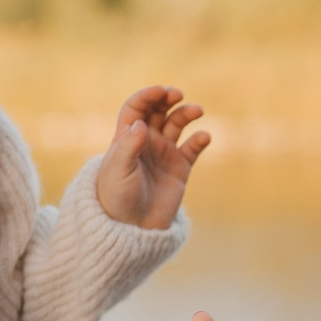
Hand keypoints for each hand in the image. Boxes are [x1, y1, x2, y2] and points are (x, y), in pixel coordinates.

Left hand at [94, 86, 208, 229]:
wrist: (131, 228)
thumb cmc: (117, 198)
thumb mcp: (117, 171)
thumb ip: (128, 146)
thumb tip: (141, 123)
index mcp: (126, 138)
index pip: (136, 107)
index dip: (147, 95)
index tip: (161, 92)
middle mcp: (146, 141)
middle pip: (158, 110)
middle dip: (168, 99)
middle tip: (177, 95)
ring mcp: (164, 153)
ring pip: (177, 124)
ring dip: (186, 113)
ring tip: (197, 111)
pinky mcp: (180, 168)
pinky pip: (193, 148)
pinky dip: (200, 139)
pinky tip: (204, 137)